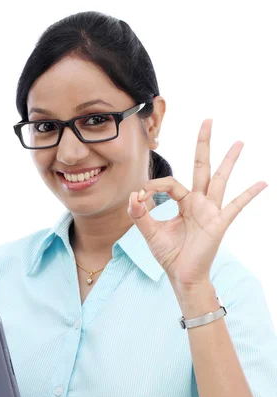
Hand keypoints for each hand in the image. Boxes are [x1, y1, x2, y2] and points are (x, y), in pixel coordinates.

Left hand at [127, 119, 267, 286]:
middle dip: (204, 144)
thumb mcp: (150, 233)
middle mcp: (199, 202)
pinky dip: (249, 195)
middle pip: (202, 167)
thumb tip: (133, 195)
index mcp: (183, 202)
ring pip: (220, 180)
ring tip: (239, 142)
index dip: (154, 186)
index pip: (170, 183)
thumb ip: (140, 215)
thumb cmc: (169, 254)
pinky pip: (235, 206)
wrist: (182, 276)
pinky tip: (263, 183)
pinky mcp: (218, 223)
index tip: (140, 197)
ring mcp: (210, 211)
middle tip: (208, 120)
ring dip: (229, 160)